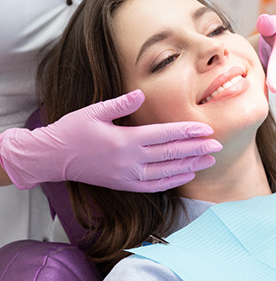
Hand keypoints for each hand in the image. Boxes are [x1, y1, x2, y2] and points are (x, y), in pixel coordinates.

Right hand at [0, 90, 221, 191]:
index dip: (188, 132)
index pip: (165, 135)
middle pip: (171, 154)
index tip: (207, 130)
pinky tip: (187, 174)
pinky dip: (173, 181)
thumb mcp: (94, 111)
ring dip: (191, 166)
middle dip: (197, 149)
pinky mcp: (124, 185)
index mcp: (124, 140)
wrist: (51, 158)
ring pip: (167, 172)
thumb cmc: (72, 130)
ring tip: (210, 160)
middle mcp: (129, 160)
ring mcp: (127, 176)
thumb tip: (140, 94)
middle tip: (218, 145)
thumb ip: (120, 103)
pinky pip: (154, 186)